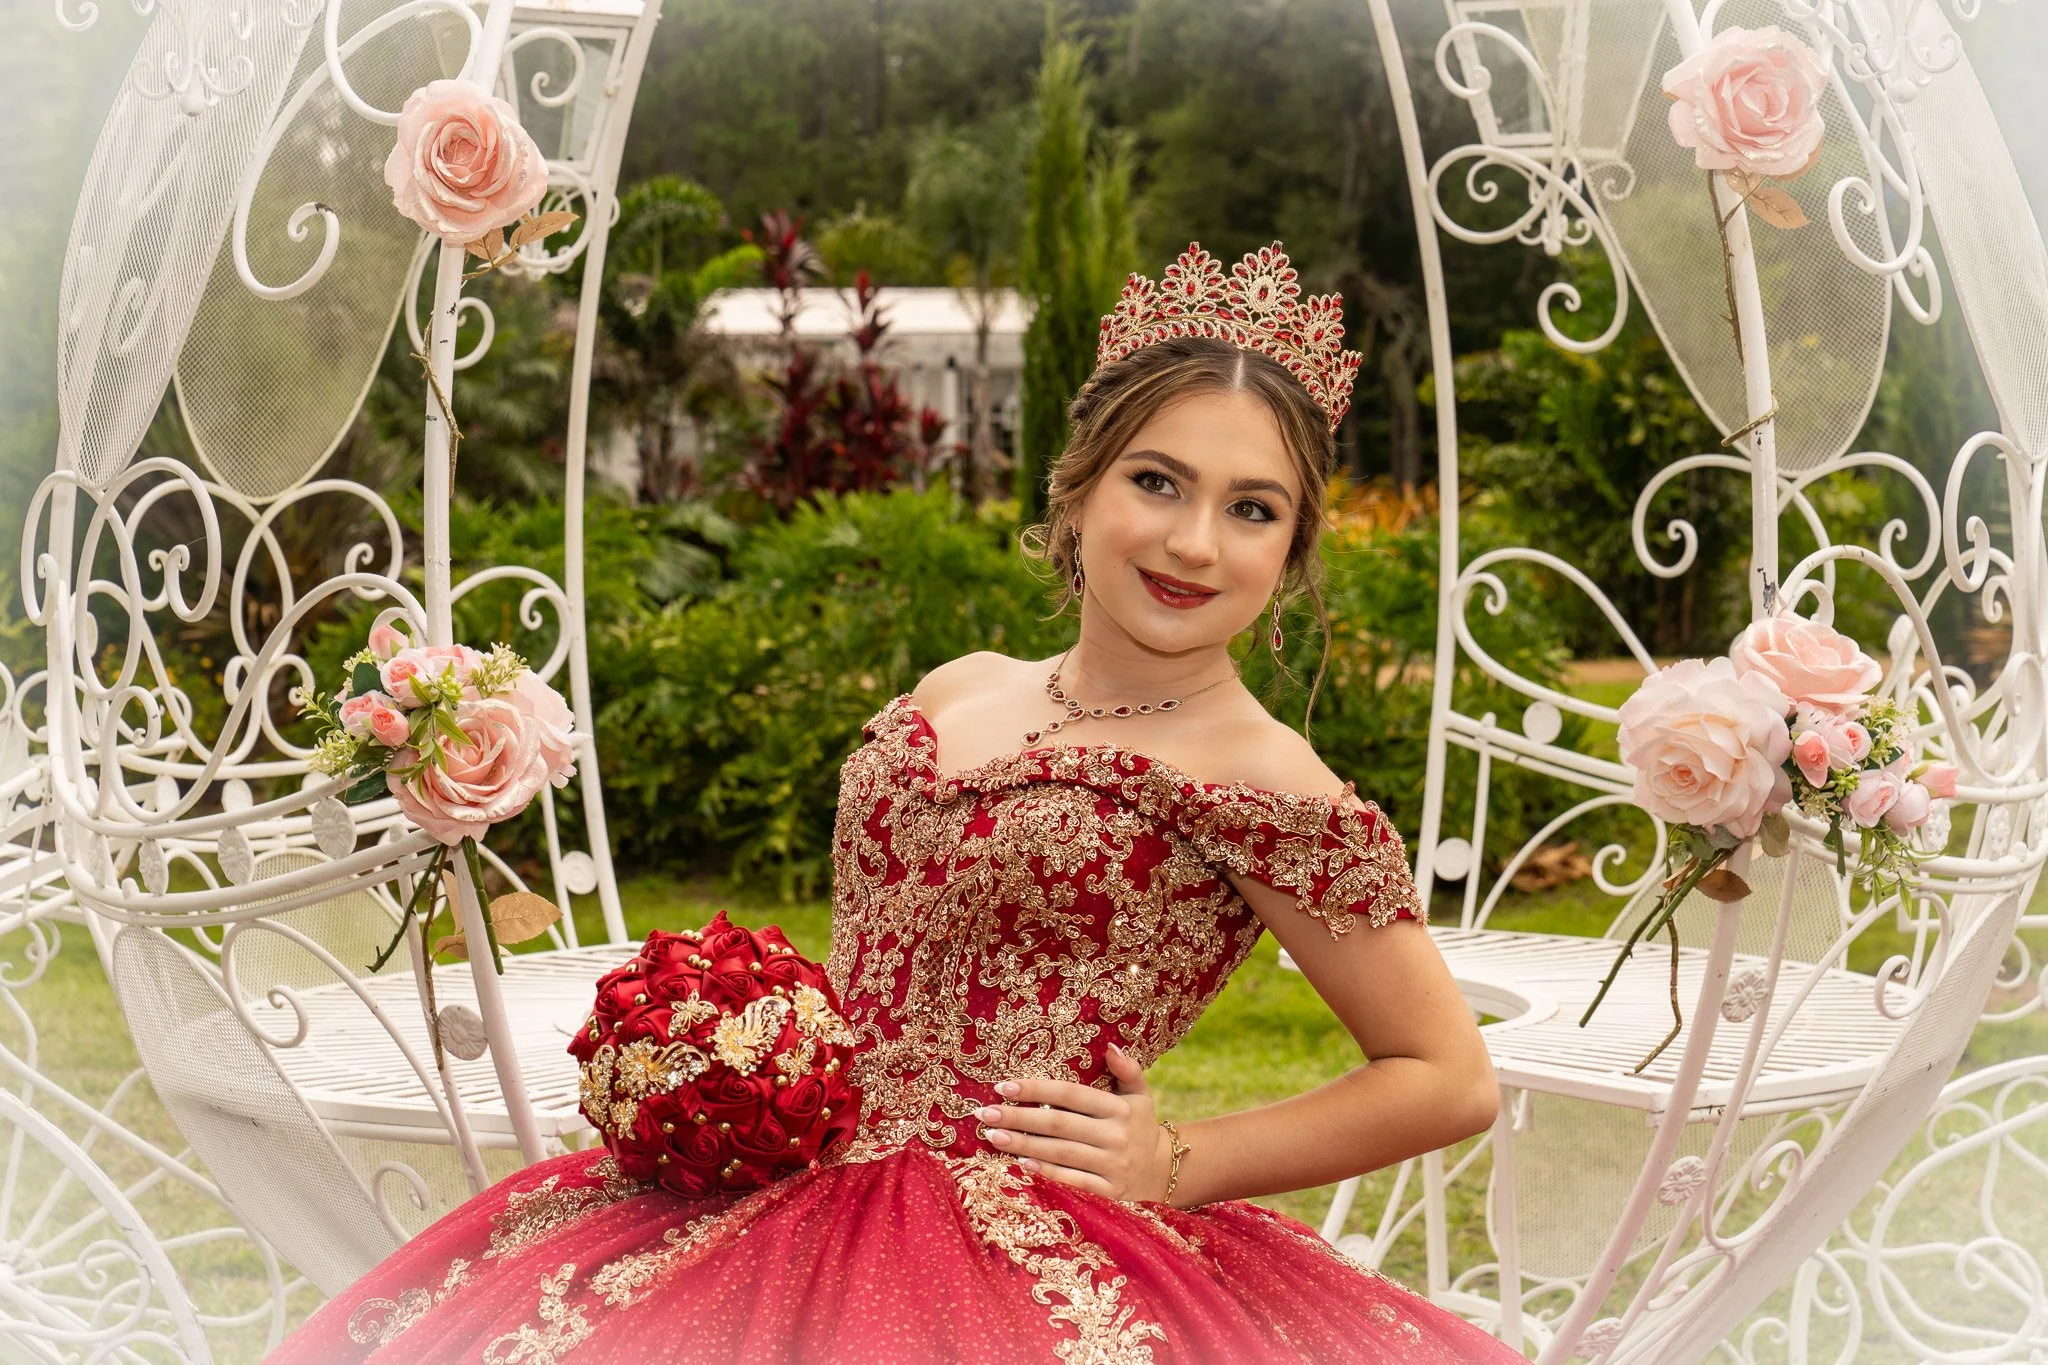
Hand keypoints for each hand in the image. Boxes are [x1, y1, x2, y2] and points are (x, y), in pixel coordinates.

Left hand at [975, 1044, 1173, 1201]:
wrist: (1162, 1171)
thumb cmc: (1139, 1126)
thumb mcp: (1140, 1094)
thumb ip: (1128, 1069)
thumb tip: (1110, 1046)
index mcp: (1120, 1108)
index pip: (1071, 1094)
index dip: (1037, 1090)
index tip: (1004, 1086)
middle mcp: (1116, 1136)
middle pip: (1059, 1124)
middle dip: (1019, 1118)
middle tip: (985, 1114)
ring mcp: (1112, 1166)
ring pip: (1060, 1153)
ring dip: (1023, 1145)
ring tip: (992, 1137)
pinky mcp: (1109, 1192)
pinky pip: (1072, 1181)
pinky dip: (1046, 1173)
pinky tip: (1020, 1164)